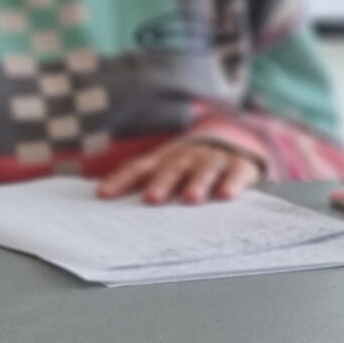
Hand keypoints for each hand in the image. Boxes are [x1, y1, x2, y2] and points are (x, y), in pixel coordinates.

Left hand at [95, 138, 262, 205]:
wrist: (233, 144)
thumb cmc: (190, 166)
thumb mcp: (166, 168)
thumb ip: (144, 182)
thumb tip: (105, 198)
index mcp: (163, 159)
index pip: (139, 167)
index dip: (121, 180)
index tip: (104, 195)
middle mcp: (186, 157)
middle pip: (171, 168)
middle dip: (161, 183)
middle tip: (152, 199)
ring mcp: (213, 160)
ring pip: (203, 170)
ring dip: (197, 183)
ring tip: (191, 199)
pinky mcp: (239, 166)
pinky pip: (235, 174)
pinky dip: (231, 183)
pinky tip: (226, 195)